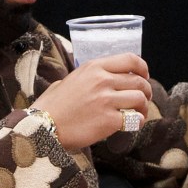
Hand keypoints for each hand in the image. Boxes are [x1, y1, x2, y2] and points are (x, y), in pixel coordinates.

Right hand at [30, 53, 151, 149]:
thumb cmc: (51, 107)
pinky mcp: (109, 120)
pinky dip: (137, 122)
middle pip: (139, 81)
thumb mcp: (67, 81)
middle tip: (142, 101)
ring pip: (140, 99)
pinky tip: (131, 125)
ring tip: (138, 114)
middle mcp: (102, 80)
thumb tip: (98, 80)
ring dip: (143, 107)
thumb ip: (86, 78)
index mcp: (93, 67)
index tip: (144, 76)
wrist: (42, 128)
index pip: (130, 59)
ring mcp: (106, 100)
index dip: (142, 68)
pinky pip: (134, 119)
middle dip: (145, 91)